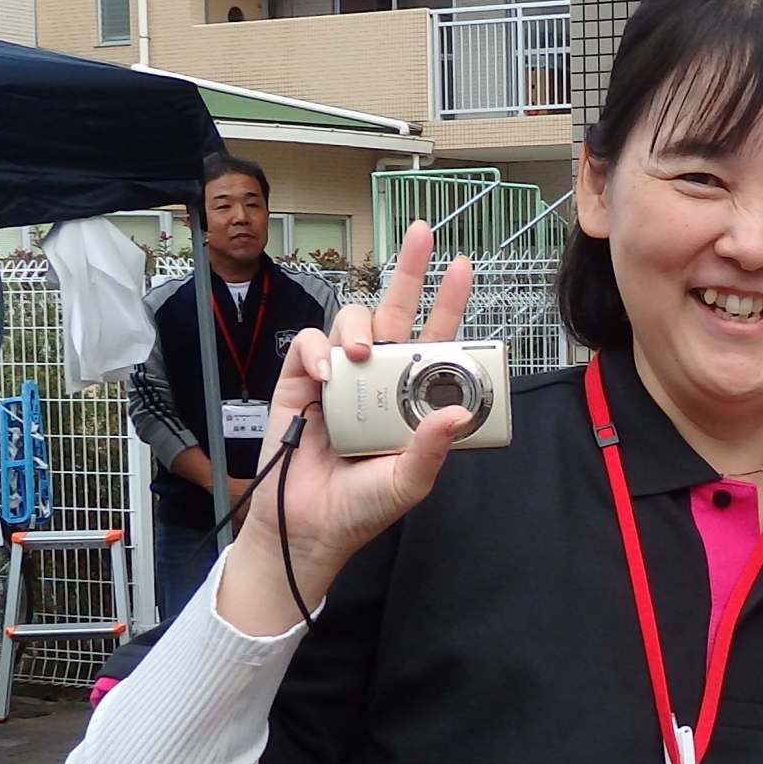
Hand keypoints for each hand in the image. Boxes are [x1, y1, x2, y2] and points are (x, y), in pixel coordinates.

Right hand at [213, 223, 473, 634]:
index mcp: (410, 395)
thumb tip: (456, 413)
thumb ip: (432, 448)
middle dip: (409, 270)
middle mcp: (377, 377)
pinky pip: (308, 347)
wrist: (309, 528)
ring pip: (350, 322)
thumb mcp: (409, 482)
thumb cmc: (362, 508)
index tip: (464, 266)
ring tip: (361, 353)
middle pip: (394, 311)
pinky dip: (318, 351)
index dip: (449, 302)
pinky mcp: (299, 384)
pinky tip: (327, 372)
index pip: (436, 340)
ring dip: (357, 326)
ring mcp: (339, 377)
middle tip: (423, 235)